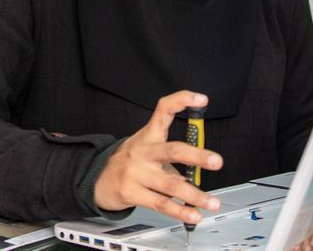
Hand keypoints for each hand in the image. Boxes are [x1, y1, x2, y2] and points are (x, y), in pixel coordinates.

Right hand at [93, 91, 222, 223]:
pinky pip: (161, 203)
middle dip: (196, 156)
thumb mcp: (145, 147)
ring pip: (171, 184)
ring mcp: (136, 173)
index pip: (164, 109)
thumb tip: (197, 171)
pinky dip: (180, 210)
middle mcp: (143, 152)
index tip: (202, 99)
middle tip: (216, 161)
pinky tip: (193, 214)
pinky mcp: (132, 193)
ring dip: (195, 195)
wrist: (96, 179)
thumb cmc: (129, 162)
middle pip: (172, 150)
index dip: (182, 101)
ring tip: (212, 202)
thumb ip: (172, 156)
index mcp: (149, 135)